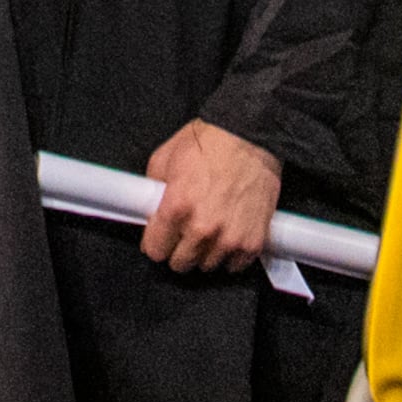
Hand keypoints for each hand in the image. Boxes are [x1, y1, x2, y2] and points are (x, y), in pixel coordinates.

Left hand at [138, 118, 280, 275]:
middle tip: (184, 230)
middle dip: (179, 247)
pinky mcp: (253, 241)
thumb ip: (153, 189)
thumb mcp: (165, 157)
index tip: (160, 238)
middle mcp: (202, 228)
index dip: (156, 242)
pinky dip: (230, 254)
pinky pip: (235, 265)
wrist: (250, 136)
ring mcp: (229, 238)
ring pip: (207, 265)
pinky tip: (227, 234)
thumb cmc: (211, 142)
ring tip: (209, 228)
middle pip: (180, 263)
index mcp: (176, 207)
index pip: (155, 251)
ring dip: (205, 251)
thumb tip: (148, 207)